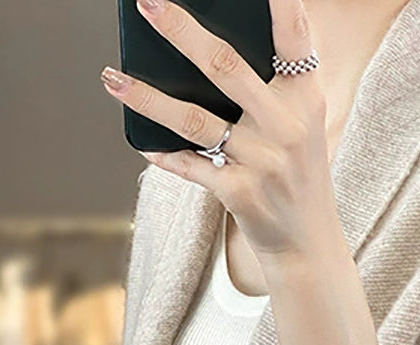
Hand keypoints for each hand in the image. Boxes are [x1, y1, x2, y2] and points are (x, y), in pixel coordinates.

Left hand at [100, 0, 338, 271]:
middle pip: (227, 67)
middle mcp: (286, 127)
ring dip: (147, 97)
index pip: (294, 39)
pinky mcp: (240, 194)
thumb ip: (278, 84)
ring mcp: (262, 162)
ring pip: (195, 120)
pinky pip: (190, 165)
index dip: (281, 3)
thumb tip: (216, 42)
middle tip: (147, 4)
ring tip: (111, 77)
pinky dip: (162, 153)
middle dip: (182, 31)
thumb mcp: (304, 125)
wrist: (308, 245)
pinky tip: (140, 140)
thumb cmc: (296, 174)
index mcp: (305, 100)